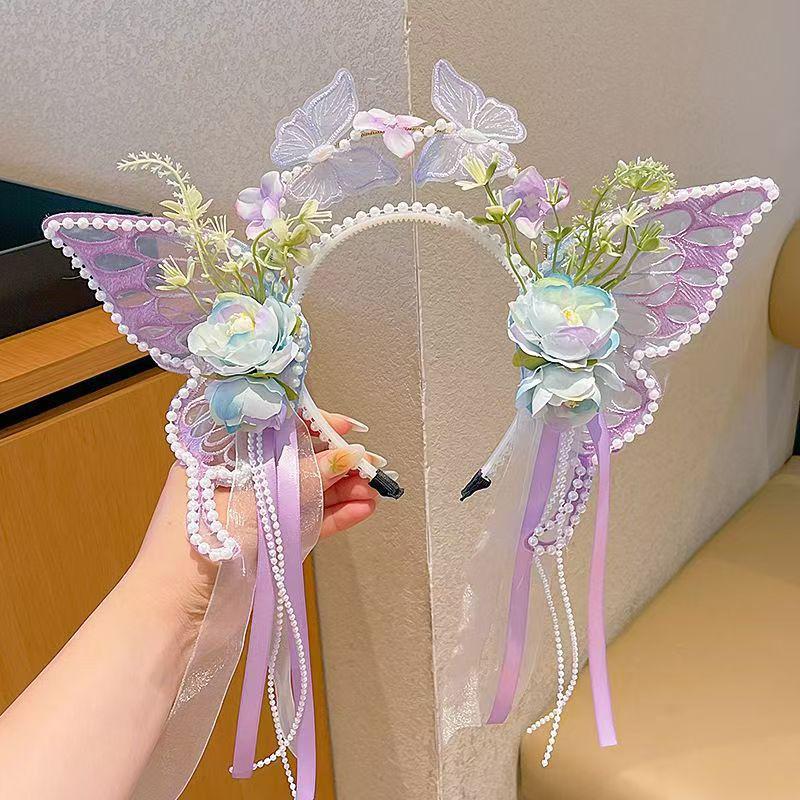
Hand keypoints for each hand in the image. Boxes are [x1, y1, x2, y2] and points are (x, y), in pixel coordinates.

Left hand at [130, 410, 382, 628]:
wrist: (171, 616)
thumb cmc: (194, 547)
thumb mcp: (253, 502)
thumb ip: (303, 479)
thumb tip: (349, 455)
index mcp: (219, 455)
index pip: (273, 429)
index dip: (312, 426)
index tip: (346, 429)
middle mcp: (237, 479)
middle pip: (295, 461)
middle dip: (335, 463)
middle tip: (371, 466)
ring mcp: (253, 512)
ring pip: (305, 493)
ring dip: (340, 491)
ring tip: (374, 492)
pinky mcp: (266, 543)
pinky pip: (305, 521)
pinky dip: (333, 516)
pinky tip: (362, 509)